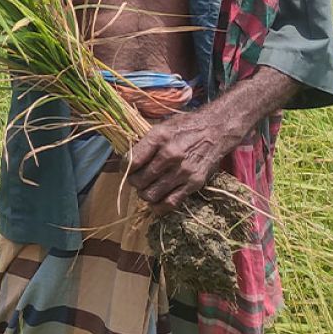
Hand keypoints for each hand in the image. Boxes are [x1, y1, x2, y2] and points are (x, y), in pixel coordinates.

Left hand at [124, 107, 245, 214]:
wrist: (216, 130)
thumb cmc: (185, 127)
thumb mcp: (161, 127)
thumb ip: (141, 143)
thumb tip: (116, 159)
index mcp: (159, 137)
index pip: (132, 160)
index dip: (124, 168)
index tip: (126, 168)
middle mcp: (170, 155)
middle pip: (139, 180)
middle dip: (134, 182)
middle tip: (137, 178)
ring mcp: (183, 171)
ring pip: (151, 194)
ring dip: (144, 194)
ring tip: (147, 188)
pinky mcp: (194, 183)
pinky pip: (170, 203)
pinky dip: (159, 206)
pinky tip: (157, 201)